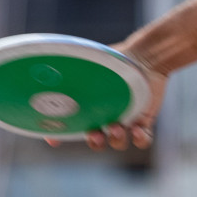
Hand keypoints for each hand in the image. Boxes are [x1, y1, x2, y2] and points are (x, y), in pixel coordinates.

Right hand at [45, 43, 166, 150]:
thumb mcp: (90, 63)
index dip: (60, 136)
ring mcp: (126, 120)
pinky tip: (137, 130)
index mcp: (89, 106)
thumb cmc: (116, 58)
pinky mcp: (144, 120)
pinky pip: (143, 140)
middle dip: (94, 142)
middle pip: (96, 141)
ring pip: (117, 142)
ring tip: (117, 127)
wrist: (145, 54)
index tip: (54, 140)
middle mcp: (106, 117)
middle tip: (94, 134)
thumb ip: (73, 70)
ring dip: (115, 139)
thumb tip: (51, 69)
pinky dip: (140, 140)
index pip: (71, 126)